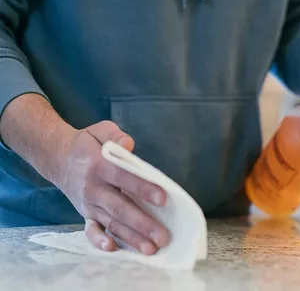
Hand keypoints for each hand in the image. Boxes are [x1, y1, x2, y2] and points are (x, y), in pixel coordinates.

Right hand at [54, 121, 168, 254]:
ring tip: (150, 249)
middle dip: (142, 223)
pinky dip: (99, 240)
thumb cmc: (87, 144)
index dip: (143, 188)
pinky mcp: (86, 213)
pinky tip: (113, 249)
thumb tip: (128, 145)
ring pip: (111, 222)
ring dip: (131, 237)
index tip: (163, 199)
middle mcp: (92, 187)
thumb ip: (116, 135)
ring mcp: (89, 203)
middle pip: (120, 207)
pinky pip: (91, 230)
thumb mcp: (100, 130)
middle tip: (163, 236)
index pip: (123, 177)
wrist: (57, 158)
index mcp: (98, 165)